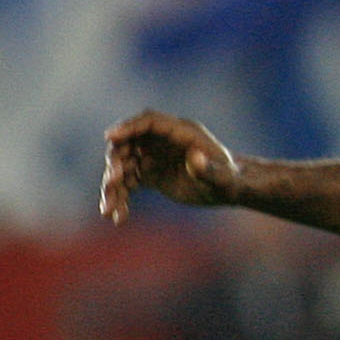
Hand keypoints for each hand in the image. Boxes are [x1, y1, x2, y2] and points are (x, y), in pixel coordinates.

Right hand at [100, 112, 239, 222]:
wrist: (231, 189)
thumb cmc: (232, 180)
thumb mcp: (224, 179)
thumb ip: (211, 171)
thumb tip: (196, 160)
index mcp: (182, 132)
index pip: (149, 122)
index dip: (128, 127)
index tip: (110, 137)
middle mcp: (162, 140)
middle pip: (128, 144)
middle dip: (116, 162)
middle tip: (113, 182)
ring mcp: (153, 156)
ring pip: (123, 166)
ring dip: (113, 187)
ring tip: (108, 210)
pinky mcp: (149, 174)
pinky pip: (128, 183)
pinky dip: (121, 198)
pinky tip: (118, 217)